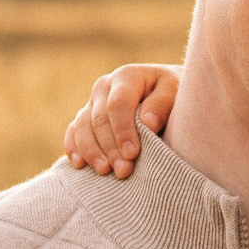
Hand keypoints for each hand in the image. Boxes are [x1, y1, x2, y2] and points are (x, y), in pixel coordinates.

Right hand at [62, 64, 181, 178]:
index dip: (123, 130)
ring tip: (104, 171)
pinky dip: (73, 148)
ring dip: (92, 151)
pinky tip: (79, 164)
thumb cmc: (175, 93)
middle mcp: (104, 87)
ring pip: (82, 127)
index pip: (118, 104)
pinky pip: (73, 132)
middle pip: (99, 119)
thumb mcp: (175, 91)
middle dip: (110, 147)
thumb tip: (148, 122)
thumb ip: (163, 104)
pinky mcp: (85, 117)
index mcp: (126, 77)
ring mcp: (92, 102)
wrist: (168, 93)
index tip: (133, 154)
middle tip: (123, 171)